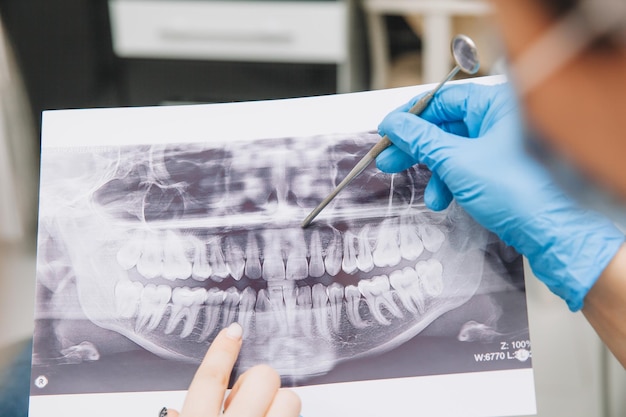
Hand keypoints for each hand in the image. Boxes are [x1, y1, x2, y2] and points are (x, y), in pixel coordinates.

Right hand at [165, 322, 300, 416]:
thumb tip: (175, 411)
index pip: (210, 380)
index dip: (222, 351)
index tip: (233, 331)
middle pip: (260, 378)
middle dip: (258, 383)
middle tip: (250, 398)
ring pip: (289, 398)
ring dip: (280, 404)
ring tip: (267, 414)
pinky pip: (298, 416)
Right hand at [376, 82, 624, 310]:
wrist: (552, 234)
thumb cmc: (519, 192)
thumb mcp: (456, 162)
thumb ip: (420, 140)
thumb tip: (394, 124)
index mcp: (498, 104)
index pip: (443, 100)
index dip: (411, 117)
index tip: (388, 131)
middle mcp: (503, 120)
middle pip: (446, 126)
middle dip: (416, 149)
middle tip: (389, 160)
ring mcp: (504, 145)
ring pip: (454, 150)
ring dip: (434, 174)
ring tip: (429, 196)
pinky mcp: (503, 168)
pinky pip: (467, 166)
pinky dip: (451, 182)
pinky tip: (445, 200)